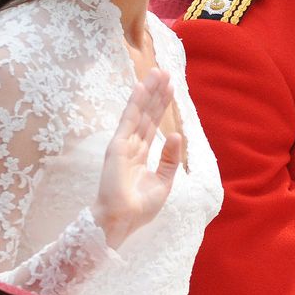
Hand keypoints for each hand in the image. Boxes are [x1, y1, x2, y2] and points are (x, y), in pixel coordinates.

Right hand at [92, 68, 182, 247]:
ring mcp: (123, 145)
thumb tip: (177, 135)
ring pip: (139, 112)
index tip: (171, 88)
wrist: (121, 221)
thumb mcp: (163, 182)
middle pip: (147, 114)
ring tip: (157, 73)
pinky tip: (141, 87)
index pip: (153, 125)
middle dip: (157, 93)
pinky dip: (135, 102)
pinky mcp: (117, 146)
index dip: (161, 106)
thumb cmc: (139, 208)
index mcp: (140, 156)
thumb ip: (170, 159)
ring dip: (148, 91)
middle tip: (165, 72)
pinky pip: (129, 120)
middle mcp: (131, 146)